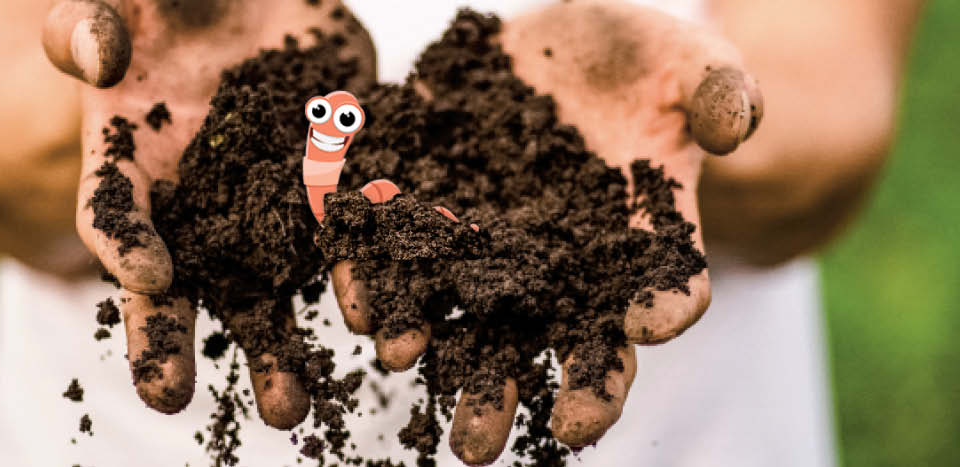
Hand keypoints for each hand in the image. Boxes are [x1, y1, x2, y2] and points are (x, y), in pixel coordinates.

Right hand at [42, 0, 373, 415]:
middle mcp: (206, 197)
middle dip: (200, 340)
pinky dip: (382, 259)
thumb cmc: (165, 3)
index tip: (148, 276)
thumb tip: (96, 56)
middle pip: (201, 277)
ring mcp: (276, 189)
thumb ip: (91, 27)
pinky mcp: (340, 167)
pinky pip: (364, 217)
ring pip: (291, 271)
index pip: (117, 215)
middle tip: (200, 404)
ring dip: (308, 328)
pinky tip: (402, 305)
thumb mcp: (116, 3)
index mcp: (138, 163)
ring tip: (316, 393)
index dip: (125, 245)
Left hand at [330, 1, 761, 463]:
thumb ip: (716, 92)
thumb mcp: (691, 61)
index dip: (629, 347)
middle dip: (500, 393)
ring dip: (423, 333)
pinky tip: (353, 283)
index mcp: (629, 244)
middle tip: (474, 446)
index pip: (641, 307)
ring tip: (401, 354)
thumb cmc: (644, 60)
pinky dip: (369, 259)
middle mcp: (551, 258)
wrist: (563, 43)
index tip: (602, 388)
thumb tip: (735, 131)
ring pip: (447, 299)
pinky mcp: (426, 186)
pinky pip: (391, 233)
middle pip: (529, 339)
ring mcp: (481, 229)